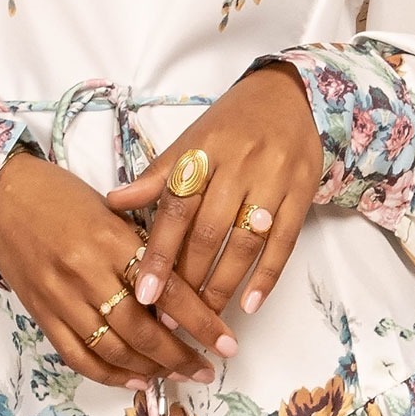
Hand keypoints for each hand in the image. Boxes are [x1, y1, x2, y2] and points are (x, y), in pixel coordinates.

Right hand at [0, 152, 239, 389]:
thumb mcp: (109, 209)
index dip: (200, 320)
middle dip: (180, 355)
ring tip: (177, 375)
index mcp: (109, 236)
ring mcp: (60, 296)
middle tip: (207, 367)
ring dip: (151, 369)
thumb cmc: (61, 195)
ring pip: (114, 348)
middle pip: (142, 328)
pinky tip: (135, 379)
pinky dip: (109, 374)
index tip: (226, 340)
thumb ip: (140, 245)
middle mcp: (85, 270)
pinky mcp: (41, 313)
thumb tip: (179, 289)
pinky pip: (79, 355)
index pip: (166, 288)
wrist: (3, 197)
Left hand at [106, 64, 323, 318]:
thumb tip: (113, 202)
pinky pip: (284, 242)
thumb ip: (157, 176)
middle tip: (170, 318)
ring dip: (223, 284)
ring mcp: (272, 178)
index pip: (174, 207)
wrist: (287, 96)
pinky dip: (266, 276)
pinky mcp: (302, 192)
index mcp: (201, 150)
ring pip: (244, 241)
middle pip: (208, 230)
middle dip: (187, 279)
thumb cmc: (229, 124)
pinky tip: (249, 304)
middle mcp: (236, 164)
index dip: (158, 252)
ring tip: (204, 319)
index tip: (142, 293)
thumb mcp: (190, 141)